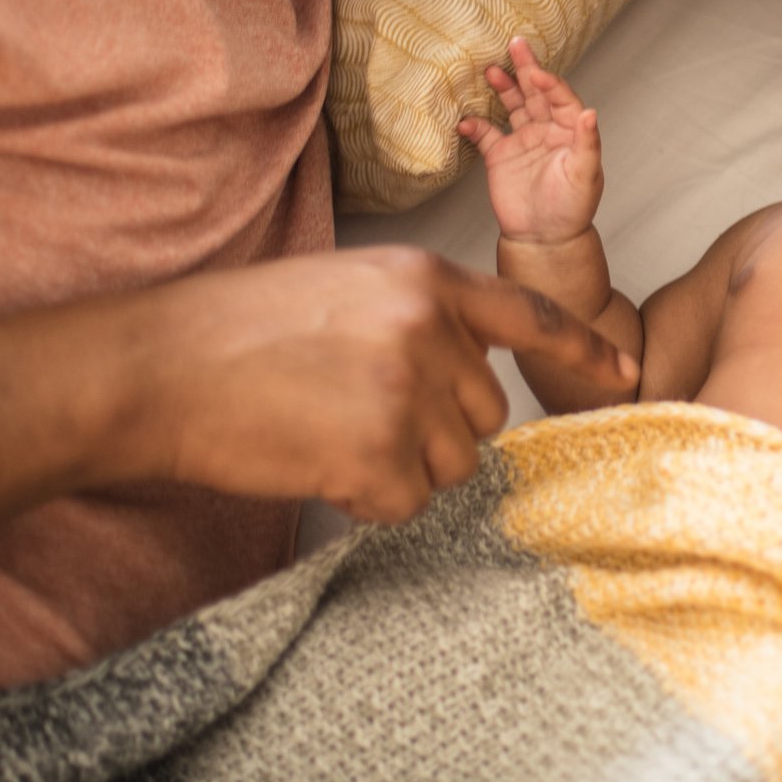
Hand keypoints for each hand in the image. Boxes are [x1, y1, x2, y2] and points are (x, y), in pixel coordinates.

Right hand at [111, 246, 636, 522]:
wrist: (156, 368)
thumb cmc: (236, 333)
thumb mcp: (344, 292)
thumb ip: (418, 322)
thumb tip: (468, 380)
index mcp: (423, 279)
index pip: (528, 316)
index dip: (582, 351)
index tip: (626, 374)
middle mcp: (429, 327)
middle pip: (485, 414)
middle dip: (433, 430)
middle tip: (350, 413)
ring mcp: (407, 389)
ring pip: (452, 465)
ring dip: (399, 468)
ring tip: (324, 430)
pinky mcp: (379, 451)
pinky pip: (406, 502)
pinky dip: (364, 498)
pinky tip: (312, 461)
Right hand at [458, 37, 603, 243]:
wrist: (545, 238)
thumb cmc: (572, 208)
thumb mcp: (586, 175)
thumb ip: (588, 143)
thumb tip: (591, 112)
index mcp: (570, 131)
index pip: (560, 97)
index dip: (549, 82)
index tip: (535, 71)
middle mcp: (546, 130)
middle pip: (535, 92)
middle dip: (525, 68)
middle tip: (516, 44)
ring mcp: (522, 141)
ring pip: (512, 105)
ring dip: (502, 88)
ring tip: (491, 70)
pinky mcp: (500, 156)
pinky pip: (485, 134)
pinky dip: (475, 125)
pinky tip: (466, 120)